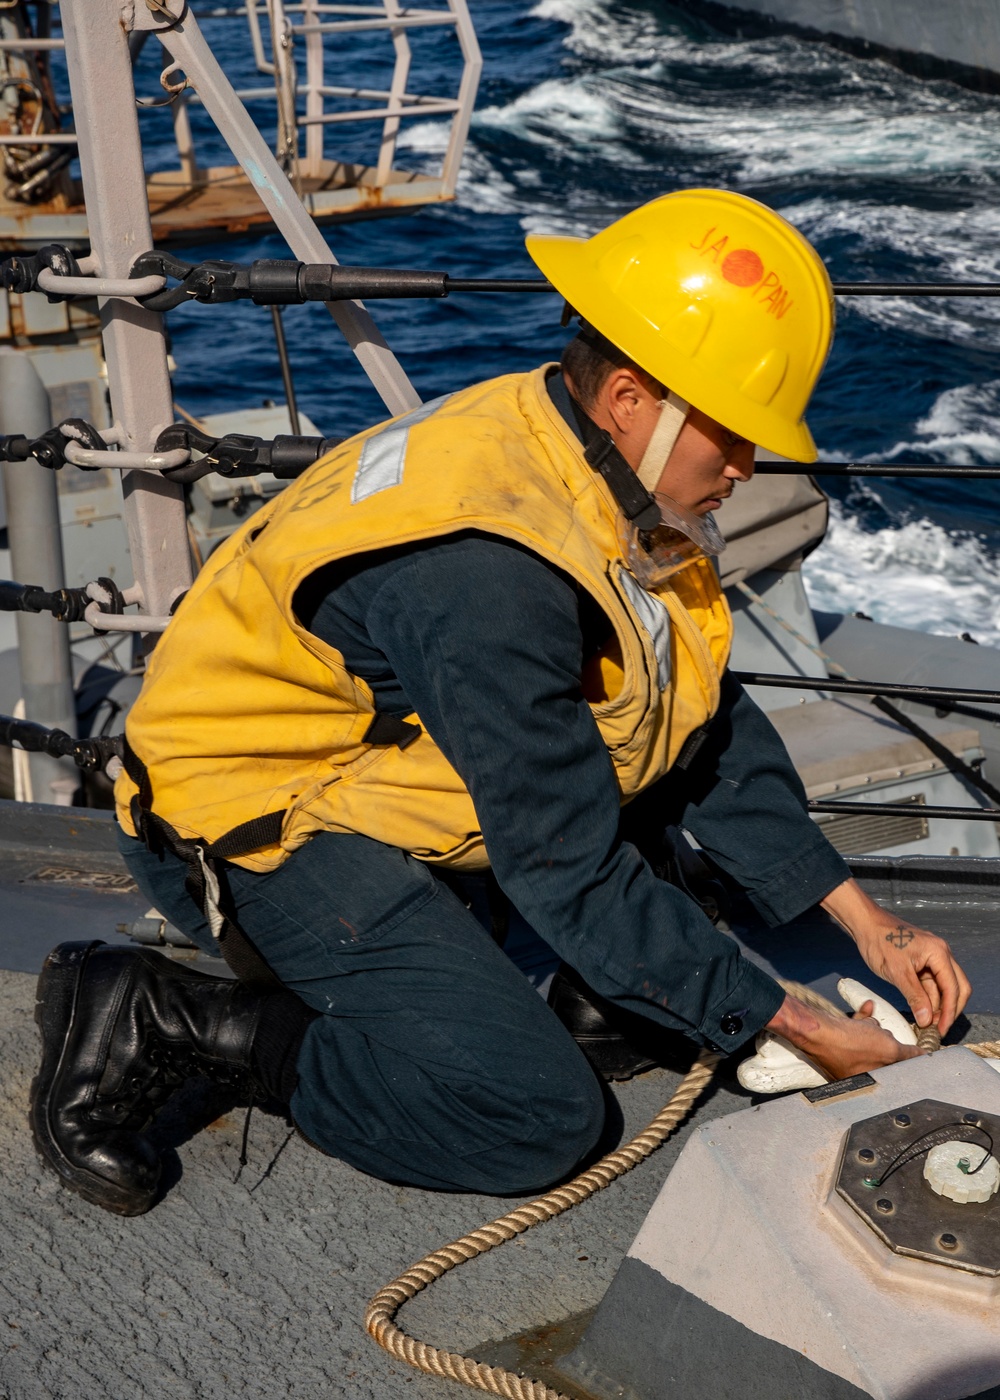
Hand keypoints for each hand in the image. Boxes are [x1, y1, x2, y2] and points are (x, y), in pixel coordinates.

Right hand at [766, 993, 919, 1081]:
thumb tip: (923, 1057)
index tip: (917, 1050)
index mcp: (873, 1082)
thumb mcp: (889, 1050)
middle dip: (889, 1041)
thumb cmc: (848, 1045)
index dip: (908, 1059)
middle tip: (884, 1036)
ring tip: (871, 1023)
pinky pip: (858, 1031)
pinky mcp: (840, 1044)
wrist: (818, 1031)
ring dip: (876, 1028)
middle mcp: (861, 1075)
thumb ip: (909, 1056)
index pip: (898, 1072)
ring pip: (871, 1041)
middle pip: (885, 1055)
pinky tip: (866, 1009)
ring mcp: (849, 1059)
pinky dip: (864, 1021)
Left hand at [821, 878, 970, 1035]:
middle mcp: (941, 954)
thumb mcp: (897, 972)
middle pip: (957, 987)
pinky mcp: (922, 962)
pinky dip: (929, 998)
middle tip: (938, 1029)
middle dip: (950, 1009)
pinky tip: (923, 1011)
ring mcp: (932, 958)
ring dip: (938, 1005)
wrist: (864, 924)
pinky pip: (932, 983)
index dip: (950, 1012)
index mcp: (939, 953)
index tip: (942, 1030)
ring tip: (928, 1024)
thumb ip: (915, 997)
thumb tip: (927, 1020)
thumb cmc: (879, 942)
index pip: (953, 988)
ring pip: (944, 987)